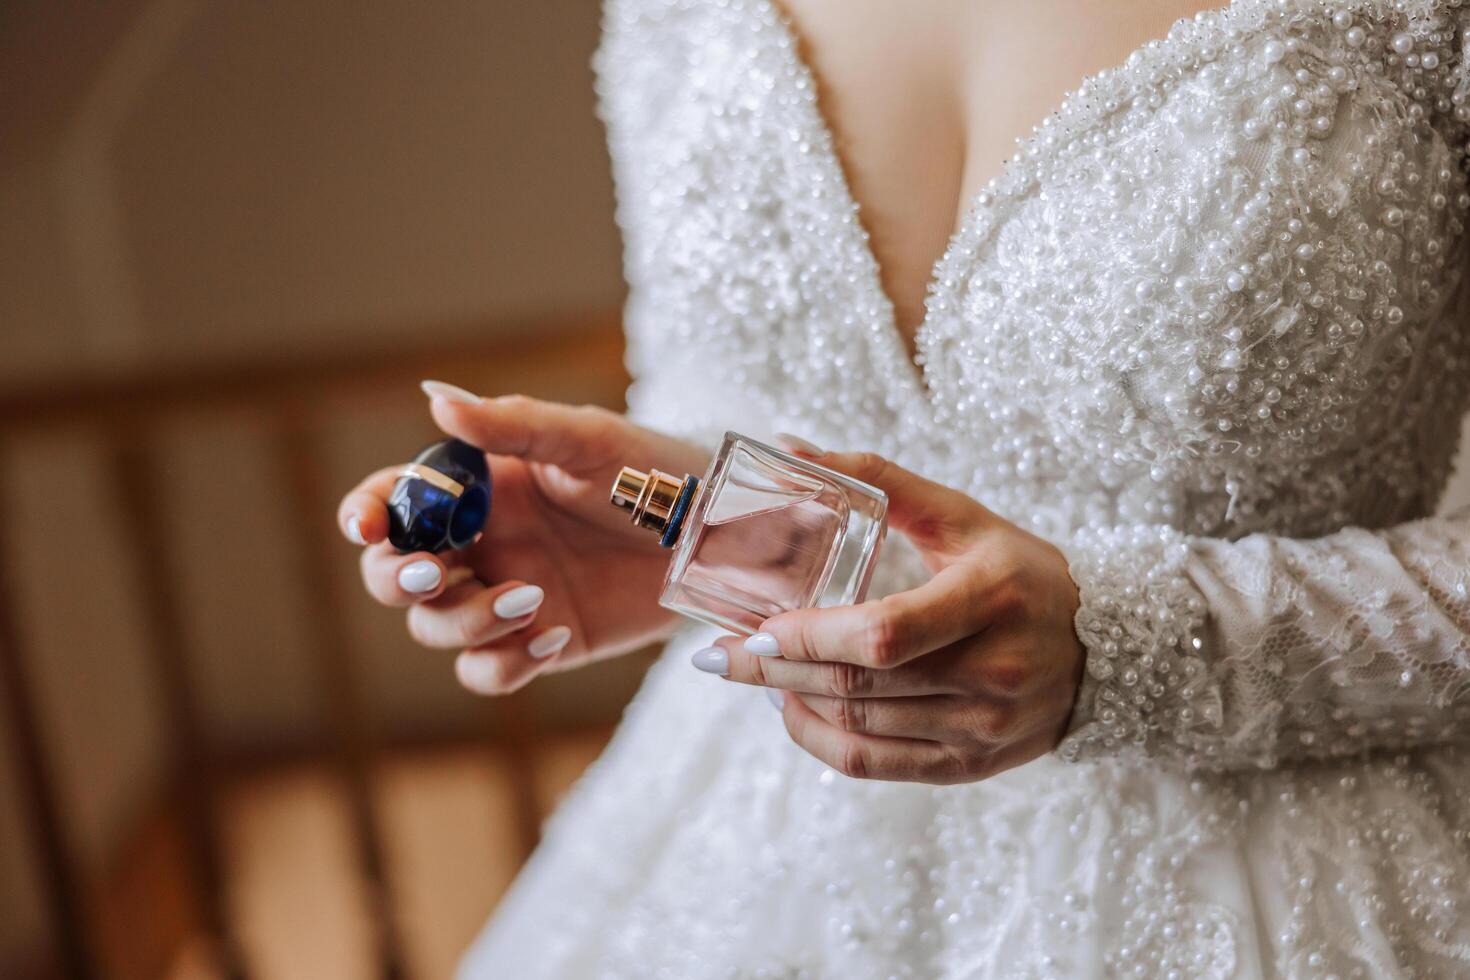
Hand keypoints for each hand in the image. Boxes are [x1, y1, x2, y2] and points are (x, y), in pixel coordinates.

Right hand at [339, 381, 708, 694]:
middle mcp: (482, 543)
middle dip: (399, 578)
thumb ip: (511, 424)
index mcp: (479, 487)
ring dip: (465, 622)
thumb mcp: (587, 439)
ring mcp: (507, 596)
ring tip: (533, 599)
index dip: (365, 514)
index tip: (367, 527)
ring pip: (436, 627)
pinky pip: (488, 672)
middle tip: (440, 573)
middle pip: (394, 574)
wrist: (719, 536)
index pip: (394, 501)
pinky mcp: (543, 643)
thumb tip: (435, 398)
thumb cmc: (656, 471)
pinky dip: (505, 664)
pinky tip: (555, 637)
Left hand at [701, 444, 1084, 783]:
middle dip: (775, 671)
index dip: (810, 638)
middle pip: (861, 686)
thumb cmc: (1020, 572)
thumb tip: (788, 445)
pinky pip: (876, 766)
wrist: (1109, 651)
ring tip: (751, 675)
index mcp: (991, 599)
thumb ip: (880, 480)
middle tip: (716, 657)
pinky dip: (819, 741)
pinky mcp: (972, 765)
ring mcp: (984, 727)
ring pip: (860, 728)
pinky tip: (791, 711)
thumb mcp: (963, 517)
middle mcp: (993, 672)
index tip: (754, 627)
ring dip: (790, 702)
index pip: (886, 635)